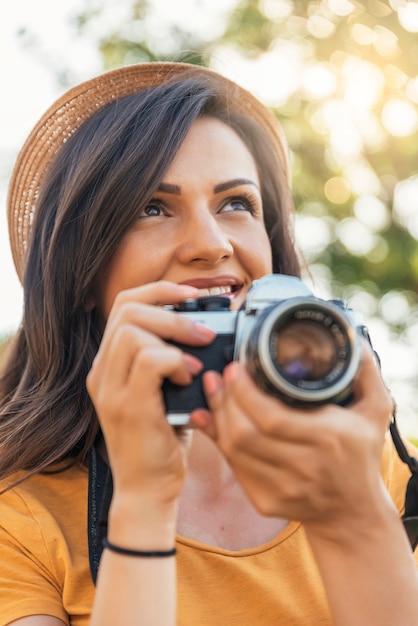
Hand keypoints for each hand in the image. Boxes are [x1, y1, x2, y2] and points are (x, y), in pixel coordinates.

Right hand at [87, 281, 215, 518]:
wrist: (147, 490)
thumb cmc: (162, 439)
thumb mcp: (164, 392)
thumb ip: (171, 359)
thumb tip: (206, 327)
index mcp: (109, 363)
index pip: (123, 305)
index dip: (159, 290)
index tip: (191, 294)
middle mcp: (102, 372)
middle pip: (127, 310)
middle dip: (172, 309)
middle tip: (204, 331)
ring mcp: (110, 389)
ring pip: (133, 330)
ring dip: (175, 336)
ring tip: (196, 360)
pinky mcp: (128, 407)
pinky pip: (149, 360)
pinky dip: (176, 361)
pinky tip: (190, 378)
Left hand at [191, 343, 393, 531]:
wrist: (353, 513)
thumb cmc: (361, 456)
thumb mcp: (376, 412)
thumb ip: (365, 374)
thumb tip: (351, 342)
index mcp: (328, 439)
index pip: (273, 418)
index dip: (245, 393)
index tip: (236, 369)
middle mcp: (304, 467)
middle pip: (245, 433)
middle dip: (224, 400)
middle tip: (220, 376)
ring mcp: (282, 488)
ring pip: (234, 450)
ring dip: (217, 416)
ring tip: (214, 391)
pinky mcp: (265, 501)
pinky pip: (233, 466)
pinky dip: (218, 439)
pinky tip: (212, 418)